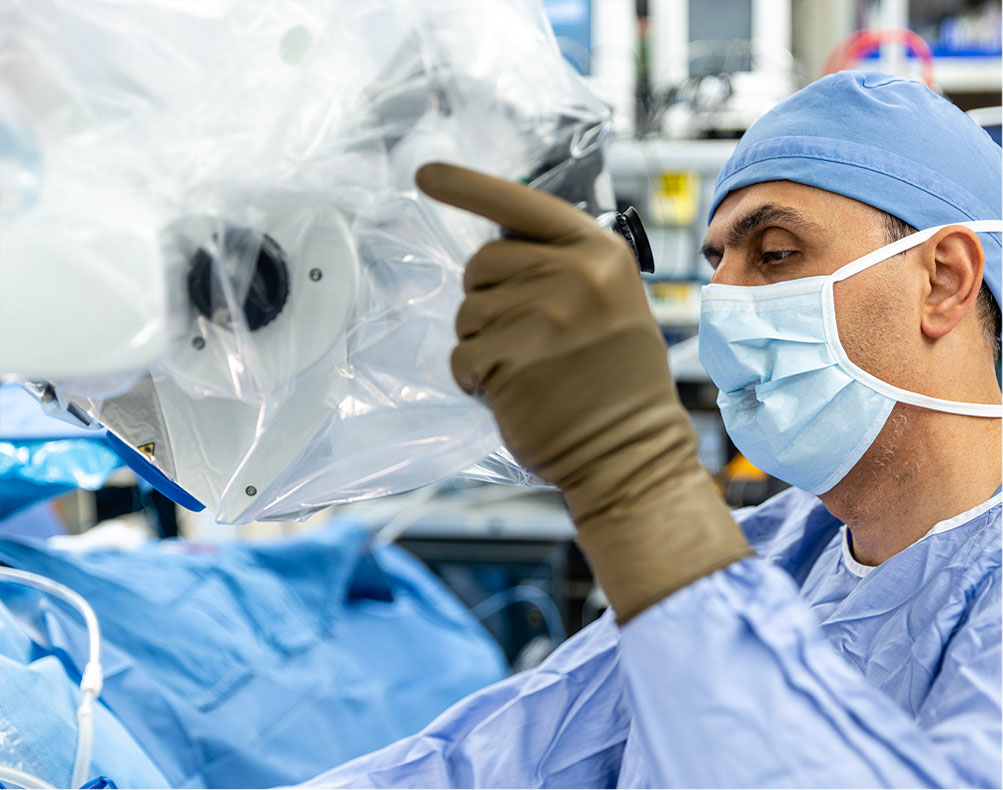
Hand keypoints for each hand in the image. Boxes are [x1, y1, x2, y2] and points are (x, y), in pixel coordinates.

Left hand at [417, 163, 750, 620]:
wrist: (632, 452)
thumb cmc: (619, 383)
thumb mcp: (612, 303)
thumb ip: (565, 268)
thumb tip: (497, 253)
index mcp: (600, 254)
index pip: (521, 204)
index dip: (468, 186)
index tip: (424, 172)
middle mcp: (572, 275)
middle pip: (482, 261)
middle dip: (489, 297)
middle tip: (525, 336)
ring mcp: (540, 317)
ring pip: (467, 310)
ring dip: (483, 342)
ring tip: (528, 370)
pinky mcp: (508, 360)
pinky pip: (460, 355)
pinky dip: (474, 379)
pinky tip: (511, 393)